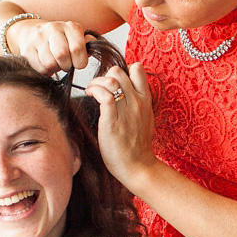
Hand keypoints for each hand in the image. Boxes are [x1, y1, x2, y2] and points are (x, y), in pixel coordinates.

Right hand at [8, 17, 90, 74]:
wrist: (31, 32)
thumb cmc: (61, 40)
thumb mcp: (77, 39)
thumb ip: (87, 44)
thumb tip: (93, 46)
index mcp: (70, 27)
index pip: (78, 48)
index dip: (80, 62)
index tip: (78, 63)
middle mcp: (53, 28)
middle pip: (62, 55)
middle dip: (66, 66)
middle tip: (66, 64)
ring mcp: (38, 37)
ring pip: (50, 63)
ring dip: (55, 69)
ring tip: (56, 63)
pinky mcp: (27, 48)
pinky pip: (39, 68)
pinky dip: (45, 70)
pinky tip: (46, 63)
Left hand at [85, 63, 158, 186]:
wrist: (138, 166)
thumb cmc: (137, 146)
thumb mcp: (144, 118)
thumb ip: (136, 103)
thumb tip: (123, 91)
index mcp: (146, 100)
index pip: (137, 70)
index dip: (122, 71)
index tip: (113, 81)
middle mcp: (137, 102)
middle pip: (119, 71)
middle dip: (105, 76)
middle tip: (99, 88)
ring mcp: (126, 111)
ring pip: (111, 79)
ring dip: (97, 82)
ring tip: (92, 92)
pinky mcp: (112, 121)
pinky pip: (104, 95)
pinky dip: (94, 90)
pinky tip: (90, 96)